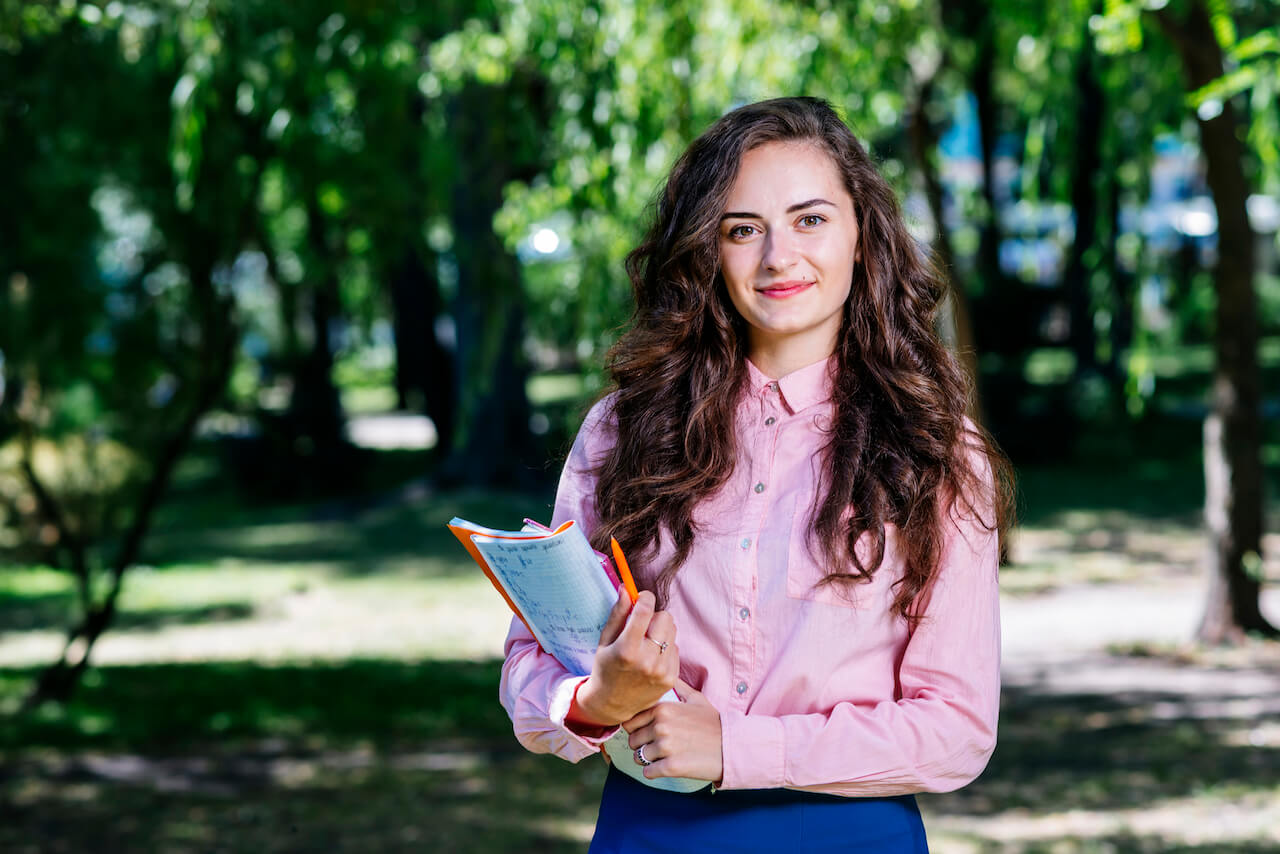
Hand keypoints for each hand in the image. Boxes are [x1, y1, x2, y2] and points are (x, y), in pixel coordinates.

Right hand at [570, 589, 678, 726]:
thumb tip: (626, 588)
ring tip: (646, 643)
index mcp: (627, 649)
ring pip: (672, 631)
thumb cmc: (605, 668)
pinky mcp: (671, 678)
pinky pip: (676, 648)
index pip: (645, 610)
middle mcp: (647, 660)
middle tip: (642, 624)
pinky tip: (652, 657)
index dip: (645, 597)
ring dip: (661, 631)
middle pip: (665, 617)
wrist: (612, 704)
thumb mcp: (605, 641)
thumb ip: (618, 614)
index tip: (641, 597)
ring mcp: (662, 671)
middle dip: (654, 615)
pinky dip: (665, 648)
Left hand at [625, 678, 721, 781]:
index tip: (645, 732)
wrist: (732, 747)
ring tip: (662, 757)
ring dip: (648, 759)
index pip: (630, 721)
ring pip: (639, 757)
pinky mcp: (671, 767)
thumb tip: (665, 676)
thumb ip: (677, 686)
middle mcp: (661, 726)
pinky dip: (654, 772)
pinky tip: (665, 767)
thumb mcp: (696, 699)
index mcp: (663, 709)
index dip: (636, 728)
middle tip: (656, 747)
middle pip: (633, 740)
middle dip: (641, 745)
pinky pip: (648, 772)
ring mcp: (665, 747)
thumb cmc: (714, 724)